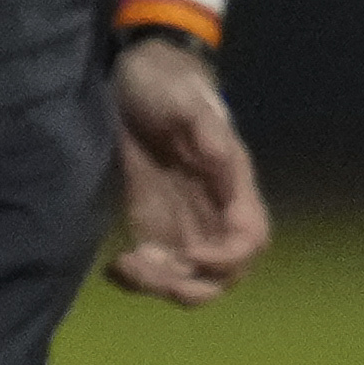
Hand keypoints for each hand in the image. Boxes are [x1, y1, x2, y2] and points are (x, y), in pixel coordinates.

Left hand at [106, 38, 272, 305]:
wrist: (133, 77)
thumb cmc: (165, 82)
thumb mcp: (183, 96)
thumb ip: (204, 126)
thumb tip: (222, 157)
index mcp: (231, 183)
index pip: (249, 238)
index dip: (225, 258)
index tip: (187, 255)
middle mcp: (213, 211)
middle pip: (224, 273)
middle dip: (191, 285)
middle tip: (148, 266)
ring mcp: (183, 222)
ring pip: (190, 280)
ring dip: (161, 286)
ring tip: (125, 265)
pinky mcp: (152, 224)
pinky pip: (157, 269)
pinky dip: (138, 281)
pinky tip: (113, 268)